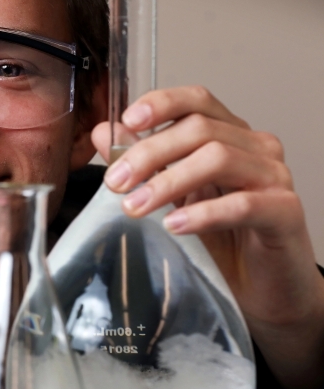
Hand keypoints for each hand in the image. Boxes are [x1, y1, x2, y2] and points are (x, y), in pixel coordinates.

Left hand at [91, 86, 323, 388]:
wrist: (264, 288)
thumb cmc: (222, 239)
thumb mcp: (173, 197)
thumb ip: (142, 163)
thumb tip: (103, 133)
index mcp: (228, 135)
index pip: (197, 100)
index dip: (162, 103)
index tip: (128, 120)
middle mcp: (255, 147)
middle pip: (200, 129)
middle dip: (149, 153)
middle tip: (116, 182)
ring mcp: (274, 177)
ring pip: (219, 158)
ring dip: (169, 181)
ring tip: (135, 207)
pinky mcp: (285, 212)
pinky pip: (244, 203)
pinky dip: (203, 213)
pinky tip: (174, 225)